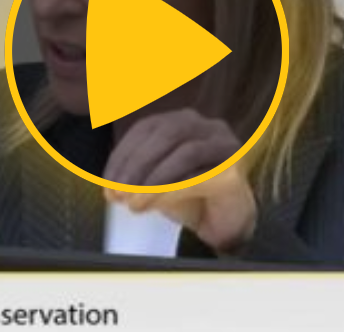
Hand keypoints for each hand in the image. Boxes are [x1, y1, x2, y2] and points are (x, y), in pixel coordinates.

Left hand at [103, 110, 255, 252]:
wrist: (228, 222)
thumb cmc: (191, 197)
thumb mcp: (158, 182)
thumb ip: (137, 177)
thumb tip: (112, 188)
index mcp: (183, 121)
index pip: (147, 127)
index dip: (123, 154)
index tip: (107, 182)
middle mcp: (206, 126)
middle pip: (167, 133)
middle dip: (137, 164)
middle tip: (118, 193)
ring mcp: (225, 144)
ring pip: (186, 152)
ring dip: (154, 180)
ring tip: (135, 204)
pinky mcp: (237, 170)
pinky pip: (203, 176)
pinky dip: (175, 191)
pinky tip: (157, 204)